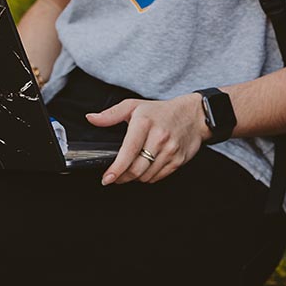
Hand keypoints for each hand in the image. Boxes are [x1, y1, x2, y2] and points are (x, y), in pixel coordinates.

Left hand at [87, 94, 211, 185]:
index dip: (117, 168)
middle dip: (122, 177)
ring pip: (146, 176)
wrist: (194, 115)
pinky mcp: (178, 160)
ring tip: (131, 170)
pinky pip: (158, 177)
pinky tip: (145, 168)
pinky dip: (148, 177)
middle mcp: (159, 137)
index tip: (107, 178)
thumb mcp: (135, 106)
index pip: (128, 151)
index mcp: (145, 123)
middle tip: (115, 176)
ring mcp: (170, 150)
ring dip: (135, 178)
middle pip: (136, 168)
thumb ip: (111, 114)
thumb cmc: (162, 111)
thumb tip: (91, 118)